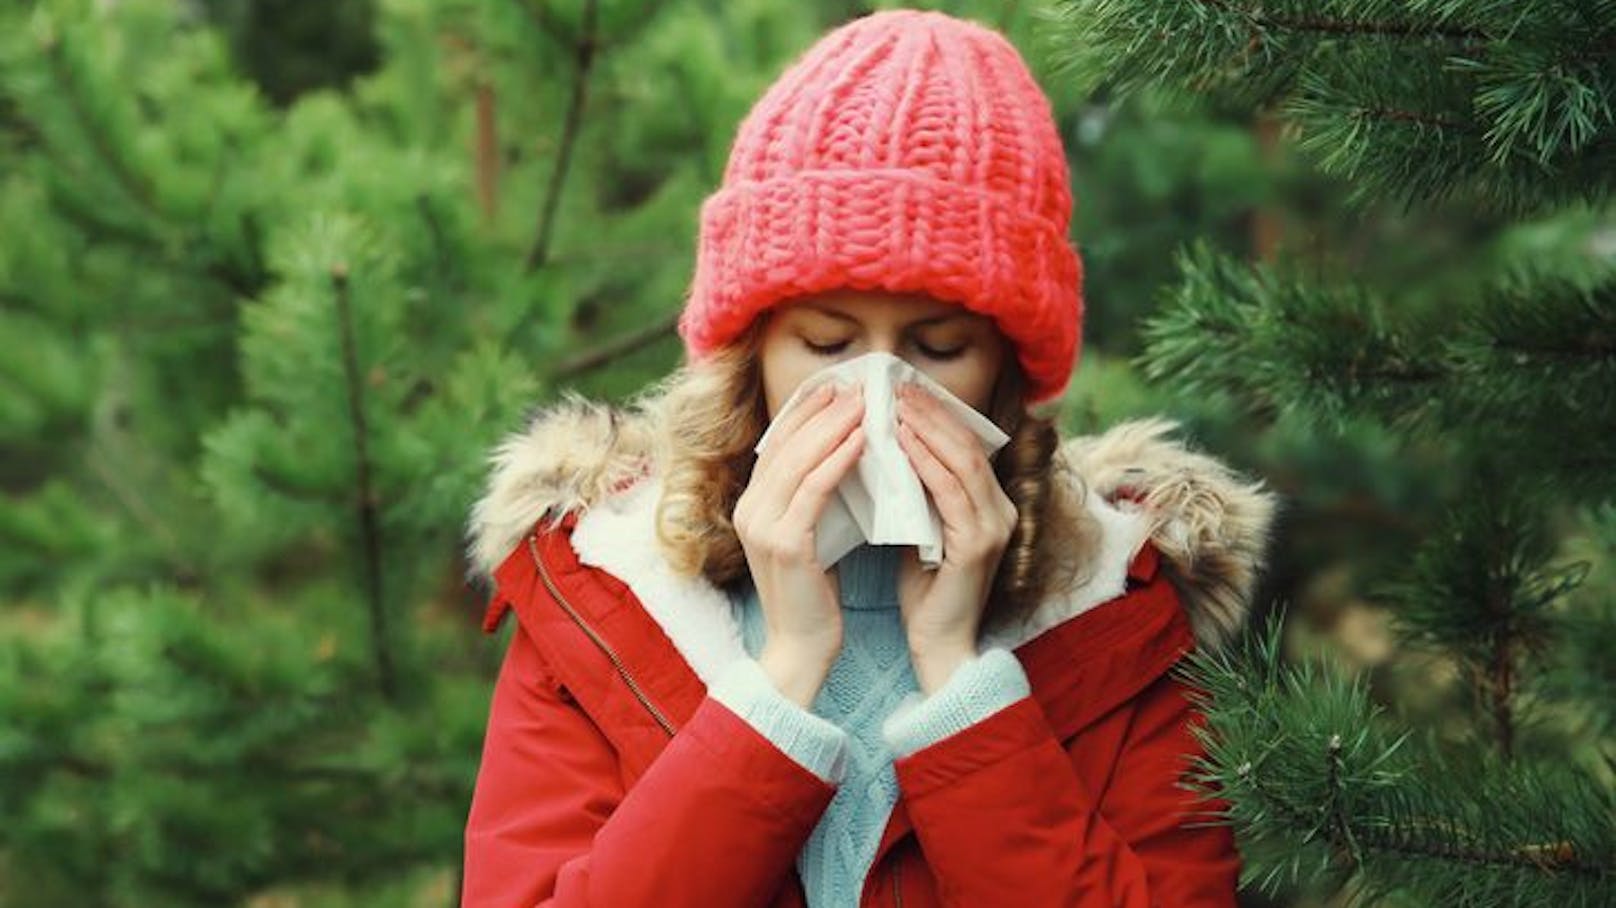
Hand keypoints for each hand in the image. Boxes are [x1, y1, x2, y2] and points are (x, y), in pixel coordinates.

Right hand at [733, 381, 864, 706]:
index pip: (778, 444)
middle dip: (822, 409)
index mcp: (751, 505)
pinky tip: (864, 440)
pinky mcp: (786, 544)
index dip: (805, 410)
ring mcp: (763, 526)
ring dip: (835, 425)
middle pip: (786, 444)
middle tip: (856, 383)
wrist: (801, 650)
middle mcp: (749, 510)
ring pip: (800, 460)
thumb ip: (813, 499)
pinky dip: (839, 459)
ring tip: (865, 401)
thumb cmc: (813, 595)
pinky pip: (815, 490)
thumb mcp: (809, 536)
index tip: (835, 385)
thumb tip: (844, 454)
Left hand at [893, 381, 1016, 693]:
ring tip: (895, 404)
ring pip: (962, 462)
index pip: (966, 446)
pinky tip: (901, 442)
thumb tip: (886, 450)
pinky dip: (925, 463)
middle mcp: (1001, 511)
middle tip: (896, 385)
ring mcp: (993, 527)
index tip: (903, 389)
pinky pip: (950, 493)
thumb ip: (918, 494)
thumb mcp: (922, 529)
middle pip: (968, 445)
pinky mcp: (977, 546)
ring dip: (926, 428)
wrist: (939, 646)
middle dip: (931, 412)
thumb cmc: (926, 591)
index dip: (937, 414)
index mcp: (991, 505)